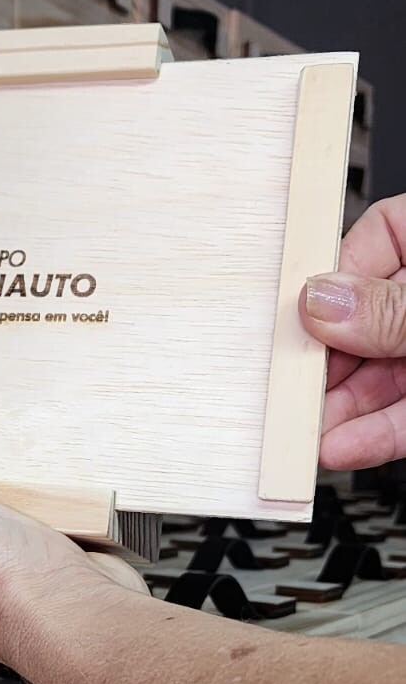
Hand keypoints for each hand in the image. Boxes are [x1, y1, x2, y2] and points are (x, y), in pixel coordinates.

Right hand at [300, 194, 405, 467]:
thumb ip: (392, 308)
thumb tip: (322, 301)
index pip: (376, 238)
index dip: (331, 278)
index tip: (296, 314)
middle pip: (365, 320)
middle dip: (326, 362)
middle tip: (289, 387)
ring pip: (381, 375)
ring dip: (340, 409)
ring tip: (306, 432)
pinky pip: (405, 415)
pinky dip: (374, 434)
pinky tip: (342, 446)